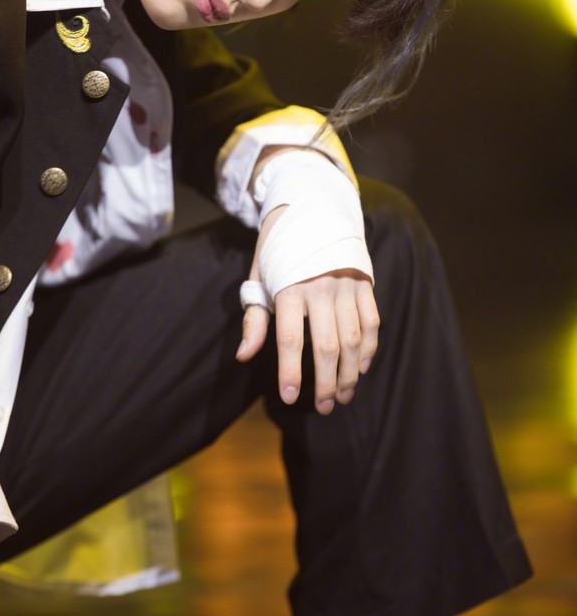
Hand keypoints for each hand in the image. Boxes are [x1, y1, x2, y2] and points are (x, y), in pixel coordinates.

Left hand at [236, 206, 379, 413]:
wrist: (311, 208)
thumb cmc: (279, 250)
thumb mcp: (260, 277)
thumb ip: (255, 318)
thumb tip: (244, 356)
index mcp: (289, 287)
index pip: (289, 339)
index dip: (290, 371)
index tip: (291, 397)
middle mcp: (320, 287)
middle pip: (326, 345)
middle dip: (326, 382)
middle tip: (325, 407)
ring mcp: (346, 285)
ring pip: (352, 339)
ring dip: (350, 372)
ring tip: (344, 395)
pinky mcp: (364, 282)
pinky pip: (371, 322)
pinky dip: (369, 348)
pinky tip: (361, 367)